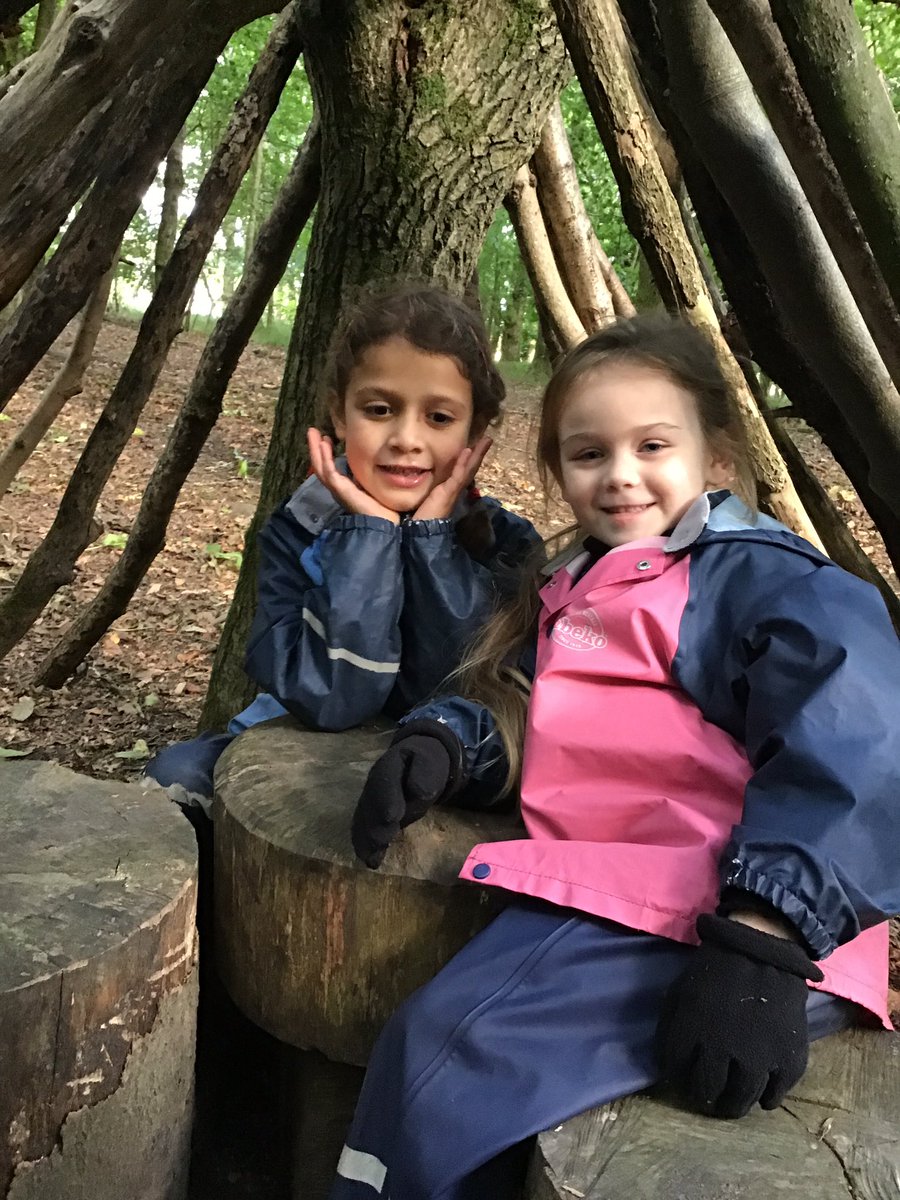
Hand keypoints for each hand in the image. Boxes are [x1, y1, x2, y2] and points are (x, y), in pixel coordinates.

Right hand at [306, 427, 398, 523]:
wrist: (384, 521)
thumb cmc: (381, 507)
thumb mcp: (370, 485)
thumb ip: (363, 476)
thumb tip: (367, 462)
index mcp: (343, 487)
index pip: (328, 468)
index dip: (325, 453)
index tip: (326, 438)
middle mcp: (337, 488)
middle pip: (319, 466)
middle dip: (315, 448)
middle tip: (312, 431)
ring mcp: (337, 490)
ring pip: (320, 468)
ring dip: (316, 450)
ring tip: (314, 434)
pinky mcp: (341, 491)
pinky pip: (330, 473)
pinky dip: (326, 459)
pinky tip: (324, 446)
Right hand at [351, 735, 451, 868]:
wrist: (415, 758)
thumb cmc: (426, 763)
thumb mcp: (430, 762)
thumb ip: (424, 775)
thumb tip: (418, 792)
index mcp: (389, 764)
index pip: (385, 780)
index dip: (387, 799)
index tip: (391, 817)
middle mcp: (373, 782)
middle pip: (371, 804)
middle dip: (374, 825)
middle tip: (379, 843)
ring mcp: (369, 797)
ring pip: (365, 818)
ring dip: (366, 838)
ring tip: (370, 857)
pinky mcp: (369, 812)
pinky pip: (364, 826)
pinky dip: (363, 842)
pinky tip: (366, 857)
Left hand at [412, 435, 492, 521]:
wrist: (422, 532)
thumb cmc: (422, 517)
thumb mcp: (425, 498)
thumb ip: (426, 489)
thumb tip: (421, 478)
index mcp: (450, 490)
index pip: (462, 472)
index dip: (469, 459)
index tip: (473, 446)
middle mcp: (455, 489)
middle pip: (470, 468)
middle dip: (479, 454)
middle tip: (488, 439)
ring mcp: (454, 490)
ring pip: (469, 469)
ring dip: (477, 454)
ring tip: (486, 440)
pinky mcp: (449, 492)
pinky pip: (458, 475)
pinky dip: (463, 463)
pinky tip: (468, 451)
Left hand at [656, 913, 823, 1118]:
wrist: (761, 950)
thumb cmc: (716, 970)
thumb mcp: (680, 992)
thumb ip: (670, 1028)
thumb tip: (666, 1064)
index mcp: (691, 1030)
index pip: (676, 1070)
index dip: (677, 1076)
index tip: (683, 1076)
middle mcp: (722, 1051)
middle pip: (708, 1092)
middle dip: (704, 1096)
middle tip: (708, 1095)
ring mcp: (758, 1058)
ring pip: (740, 1101)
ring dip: (732, 1105)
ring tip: (731, 1102)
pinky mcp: (788, 1060)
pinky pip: (774, 1097)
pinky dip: (766, 1099)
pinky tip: (761, 1095)